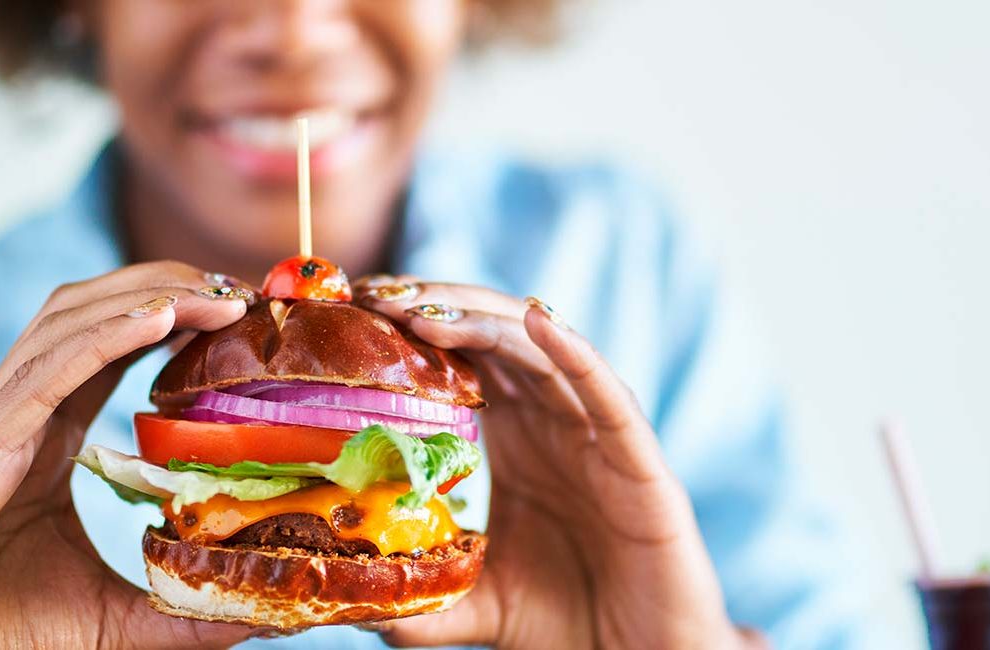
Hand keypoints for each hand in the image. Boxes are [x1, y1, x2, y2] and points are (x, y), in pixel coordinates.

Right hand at [0, 262, 258, 648]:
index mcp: (44, 437)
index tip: (242, 311)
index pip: (112, 345)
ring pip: (66, 324)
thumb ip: (184, 610)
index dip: (173, 314)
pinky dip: (101, 337)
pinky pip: (42, 375)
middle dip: (165, 285)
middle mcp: (17, 416)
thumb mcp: (118, 619)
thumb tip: (265, 615)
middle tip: (242, 289)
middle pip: (91, 313)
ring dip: (145, 296)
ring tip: (217, 293)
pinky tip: (158, 316)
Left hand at [360, 280, 767, 648]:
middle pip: (492, 337)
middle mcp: (553, 420)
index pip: (459, 357)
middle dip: (435, 308)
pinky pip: (608, 396)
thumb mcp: (473, 602)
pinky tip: (539, 319)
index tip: (354, 309)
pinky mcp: (640, 461)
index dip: (410, 328)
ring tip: (424, 313)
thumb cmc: (564, 619)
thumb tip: (350, 604)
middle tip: (375, 297)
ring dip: (483, 324)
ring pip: (540, 353)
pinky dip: (575, 354)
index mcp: (513, 435)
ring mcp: (597, 434)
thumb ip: (417, 599)